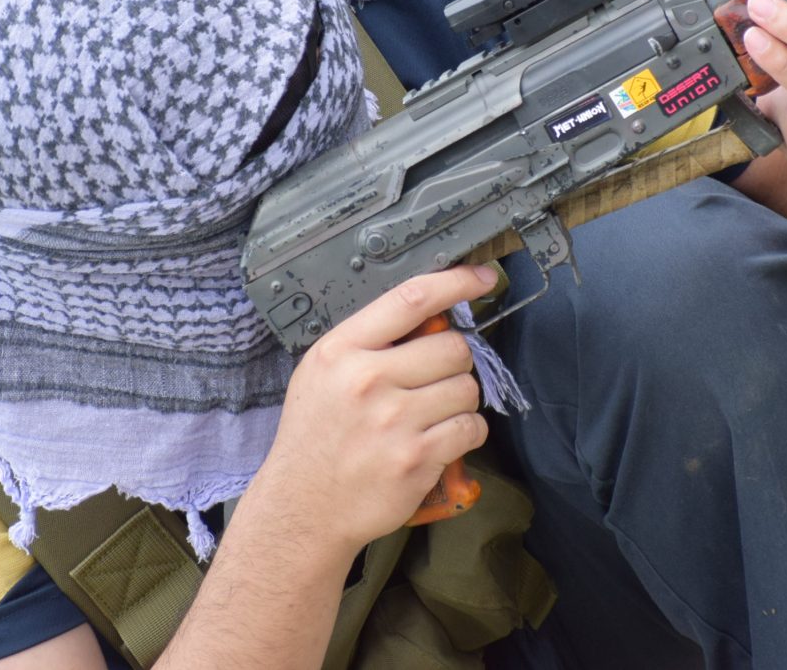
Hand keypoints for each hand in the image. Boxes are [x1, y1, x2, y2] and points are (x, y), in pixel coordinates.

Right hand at [244, 265, 494, 553]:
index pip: (411, 299)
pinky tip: (441, 439)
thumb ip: (370, 344)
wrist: (302, 507)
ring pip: (467, 388)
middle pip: (452, 347)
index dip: (456, 282)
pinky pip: (471, 428)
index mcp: (342, 350)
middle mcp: (368, 379)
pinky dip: (466, 433)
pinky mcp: (417, 458)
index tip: (484, 278)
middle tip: (435, 381)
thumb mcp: (323, 374)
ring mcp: (394, 420)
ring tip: (432, 415)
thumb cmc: (316, 436)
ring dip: (460, 400)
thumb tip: (433, 318)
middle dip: (454, 363)